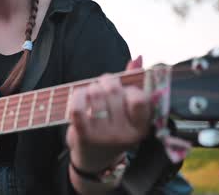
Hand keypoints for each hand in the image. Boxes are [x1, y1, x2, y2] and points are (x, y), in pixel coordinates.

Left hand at [66, 56, 150, 172]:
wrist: (94, 160)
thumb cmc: (113, 128)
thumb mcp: (127, 112)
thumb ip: (133, 85)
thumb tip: (139, 58)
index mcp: (140, 127)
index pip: (141, 99)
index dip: (130, 89)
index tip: (124, 91)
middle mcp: (124, 134)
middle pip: (114, 90)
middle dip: (106, 82)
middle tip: (102, 87)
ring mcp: (104, 136)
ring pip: (95, 94)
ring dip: (91, 88)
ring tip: (91, 95)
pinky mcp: (84, 136)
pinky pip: (77, 107)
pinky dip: (77, 95)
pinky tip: (79, 96)